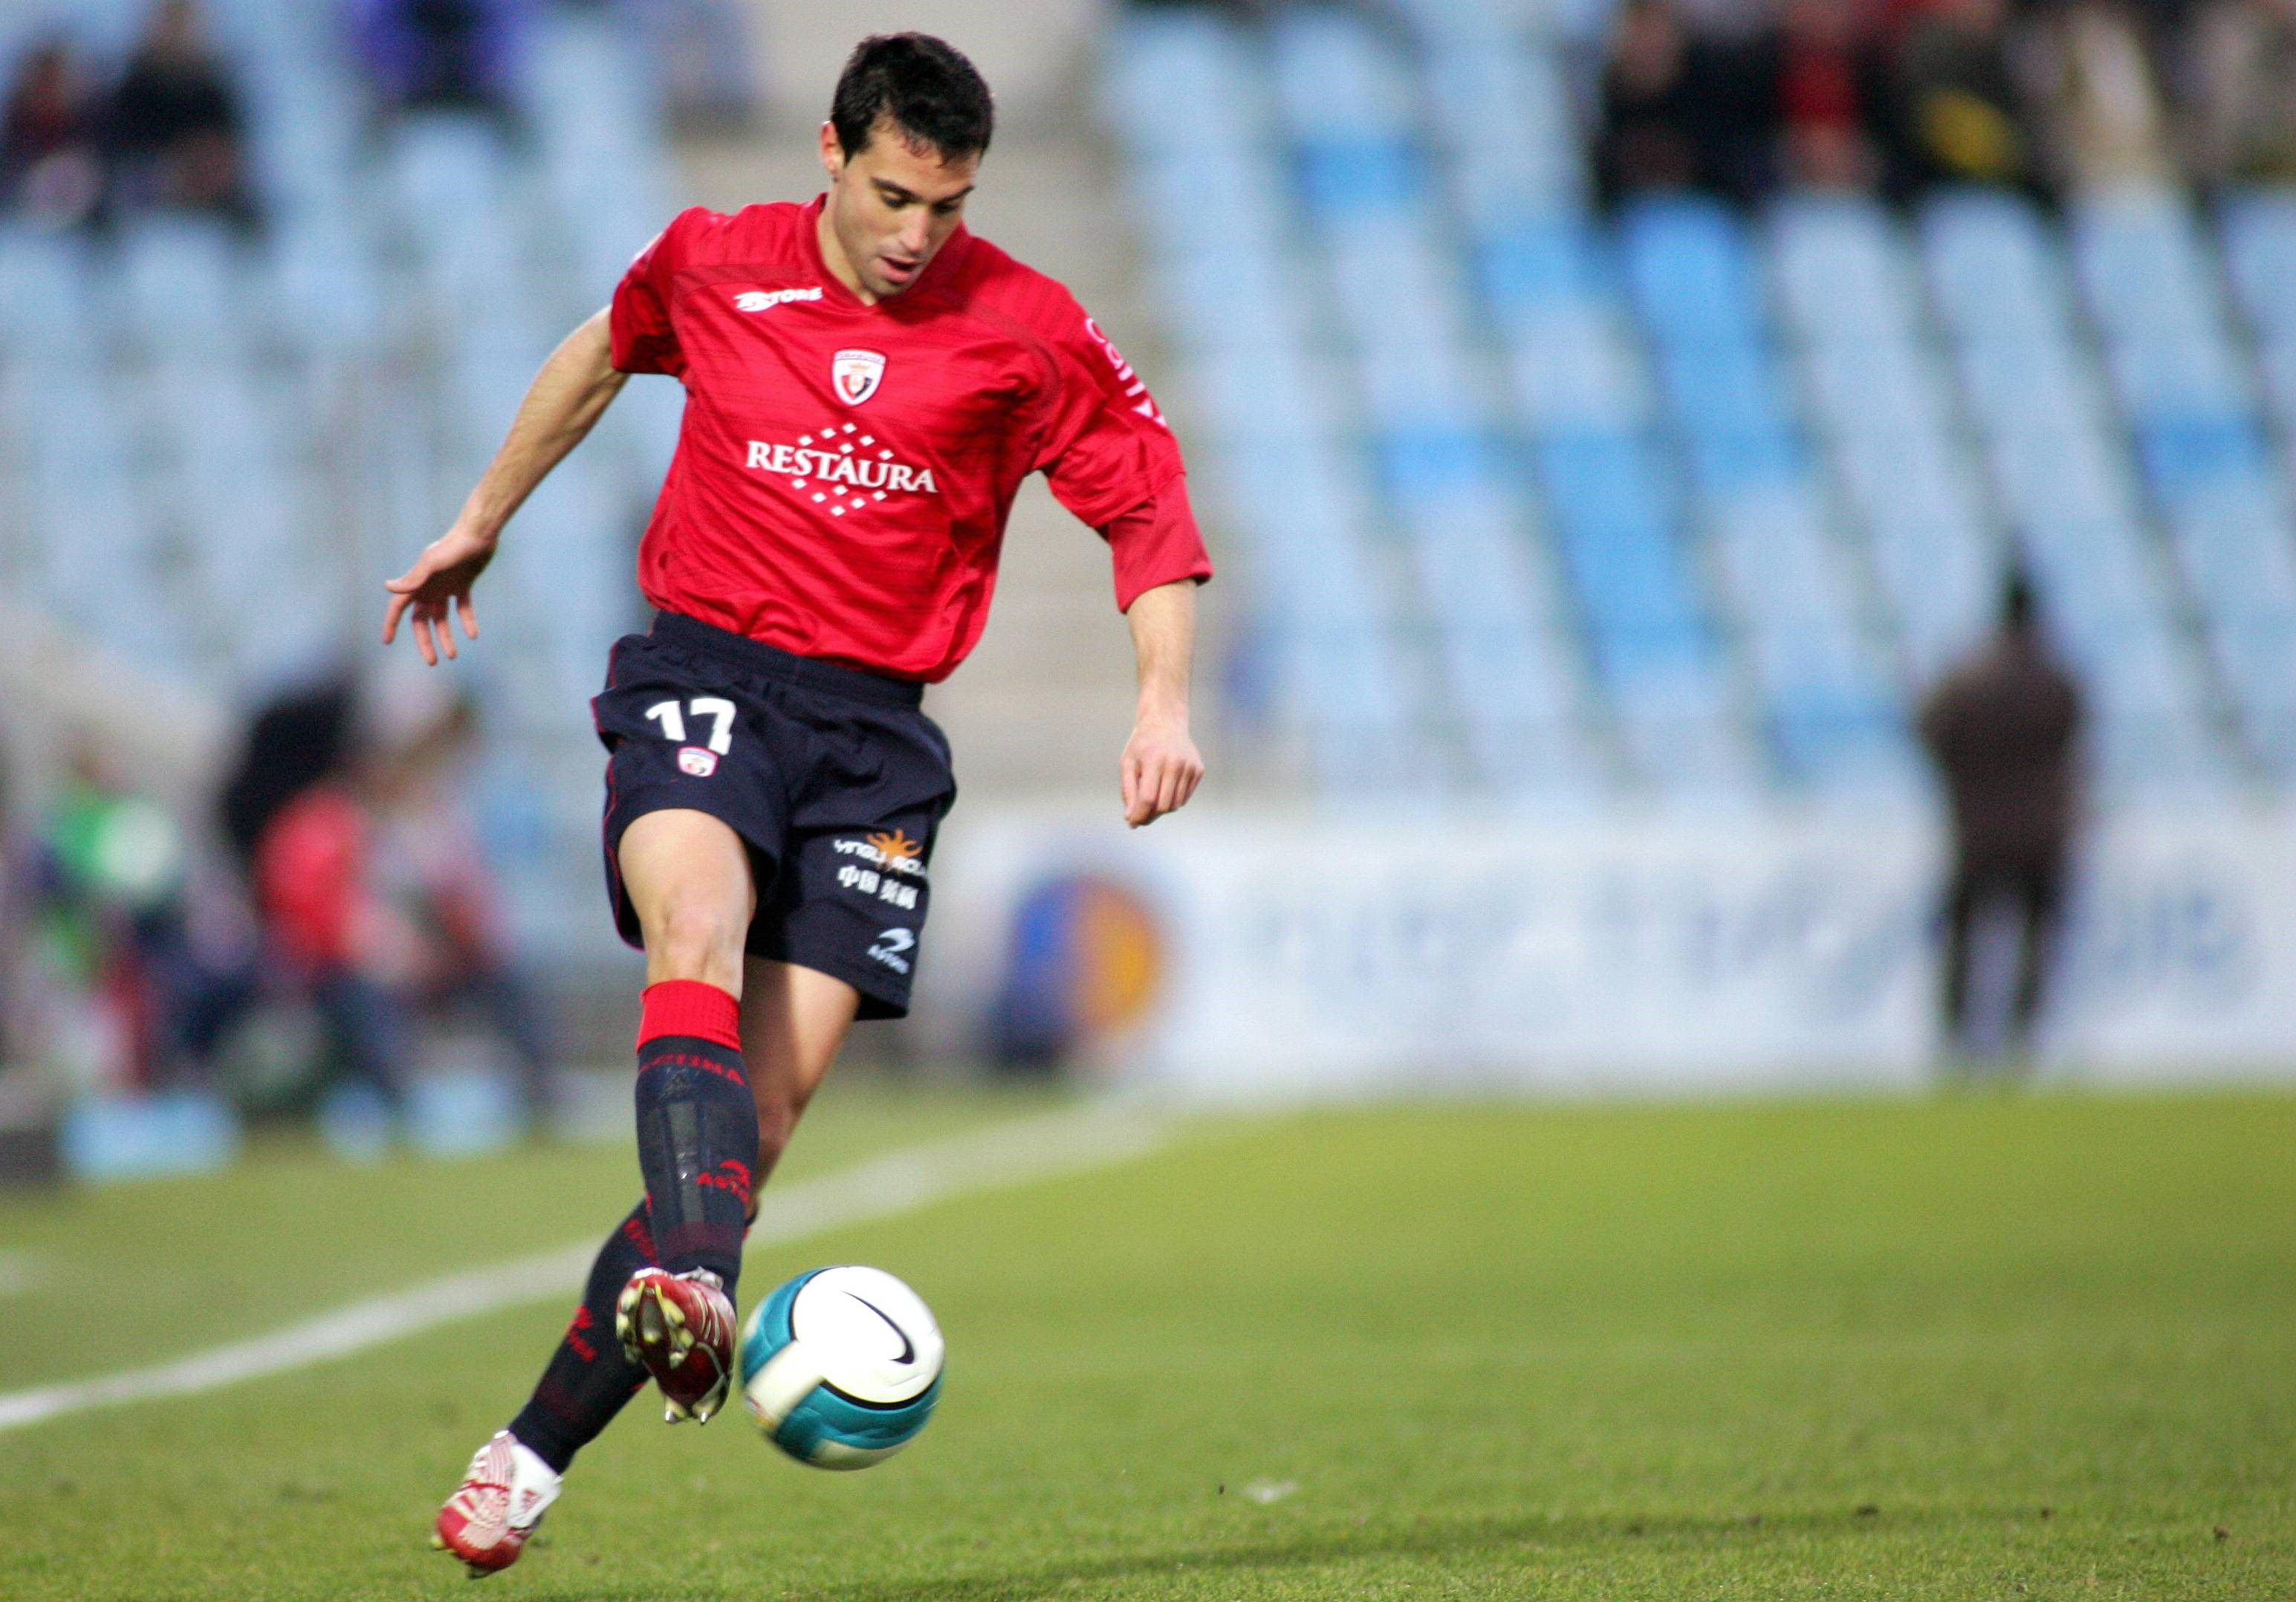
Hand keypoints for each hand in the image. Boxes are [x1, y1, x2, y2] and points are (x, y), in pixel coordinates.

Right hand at [382, 524, 496, 664]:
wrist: (479, 534)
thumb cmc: (454, 547)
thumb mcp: (432, 564)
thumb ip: (413, 578)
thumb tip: (388, 588)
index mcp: (417, 584)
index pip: (398, 608)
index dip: (391, 624)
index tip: (387, 641)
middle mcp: (428, 587)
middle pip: (421, 620)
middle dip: (425, 641)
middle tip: (433, 661)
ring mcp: (445, 586)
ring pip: (441, 618)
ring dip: (445, 636)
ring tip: (453, 655)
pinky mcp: (463, 584)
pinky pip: (463, 607)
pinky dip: (467, 621)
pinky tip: (473, 635)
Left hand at [1120, 709, 1202, 827]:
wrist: (1166, 722)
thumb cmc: (1142, 744)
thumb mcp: (1127, 763)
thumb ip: (1128, 791)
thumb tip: (1130, 818)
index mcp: (1154, 760)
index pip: (1148, 798)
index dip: (1139, 815)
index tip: (1132, 823)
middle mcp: (1175, 763)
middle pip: (1164, 805)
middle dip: (1150, 816)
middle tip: (1140, 815)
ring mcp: (1189, 767)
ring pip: (1176, 805)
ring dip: (1162, 809)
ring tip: (1152, 798)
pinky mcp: (1198, 770)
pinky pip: (1185, 797)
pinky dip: (1173, 800)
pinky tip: (1165, 788)